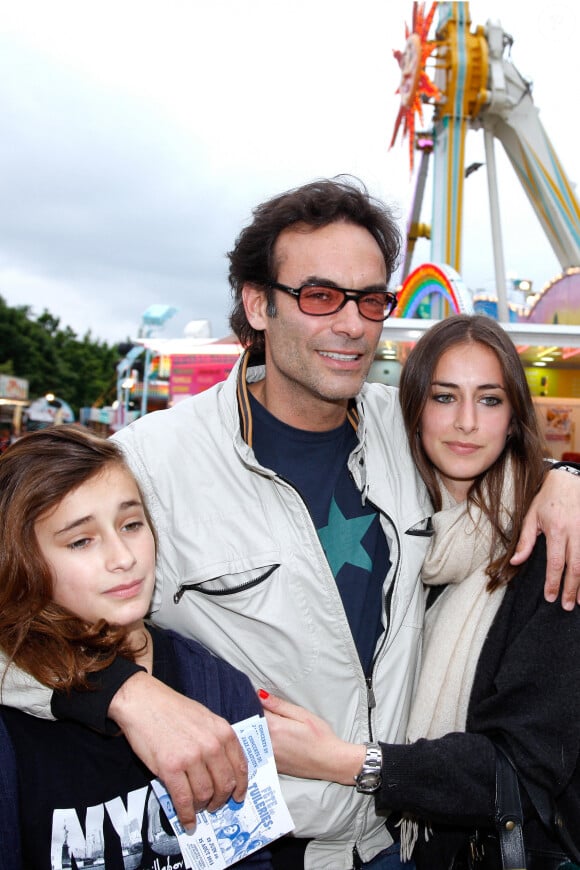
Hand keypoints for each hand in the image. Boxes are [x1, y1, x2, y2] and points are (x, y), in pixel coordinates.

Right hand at [109, 672, 247, 828]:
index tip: (237, 796)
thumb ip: (217, 739)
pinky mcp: (171, 768)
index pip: (240, 766)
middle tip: (214, 805)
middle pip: (225, 784)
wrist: (143, 702)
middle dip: (221, 800)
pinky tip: (187, 820)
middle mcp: (211, 745)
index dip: (240, 786)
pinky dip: (187, 815)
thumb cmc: (171, 708)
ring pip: (205, 794)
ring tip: (197, 809)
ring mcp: (192, 757)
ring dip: (202, 807)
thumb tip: (222, 768)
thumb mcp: (205, 717)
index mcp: (222, 731)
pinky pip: (184, 800)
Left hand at [259, 691, 363, 784]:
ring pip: (253, 741)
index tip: (257, 702)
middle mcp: (268, 744)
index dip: (254, 705)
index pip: (253, 712)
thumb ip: (279, 705)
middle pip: (250, 727)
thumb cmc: (320, 738)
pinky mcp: (272, 767)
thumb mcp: (302, 715)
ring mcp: (269, 758)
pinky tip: (273, 742)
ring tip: (270, 729)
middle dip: (253, 718)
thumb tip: (260, 695)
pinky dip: (260, 745)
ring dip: (255, 733)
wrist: (331, 763)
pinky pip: (259, 753)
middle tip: (265, 715)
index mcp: (275, 728)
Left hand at [511, 468, 579, 609]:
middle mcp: (575, 533)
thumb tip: (515, 561)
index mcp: (557, 530)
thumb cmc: (547, 498)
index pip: (556, 562)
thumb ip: (525, 541)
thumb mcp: (531, 516)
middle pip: (576, 567)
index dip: (554, 582)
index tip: (551, 597)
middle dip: (572, 589)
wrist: (569, 480)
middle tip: (568, 605)